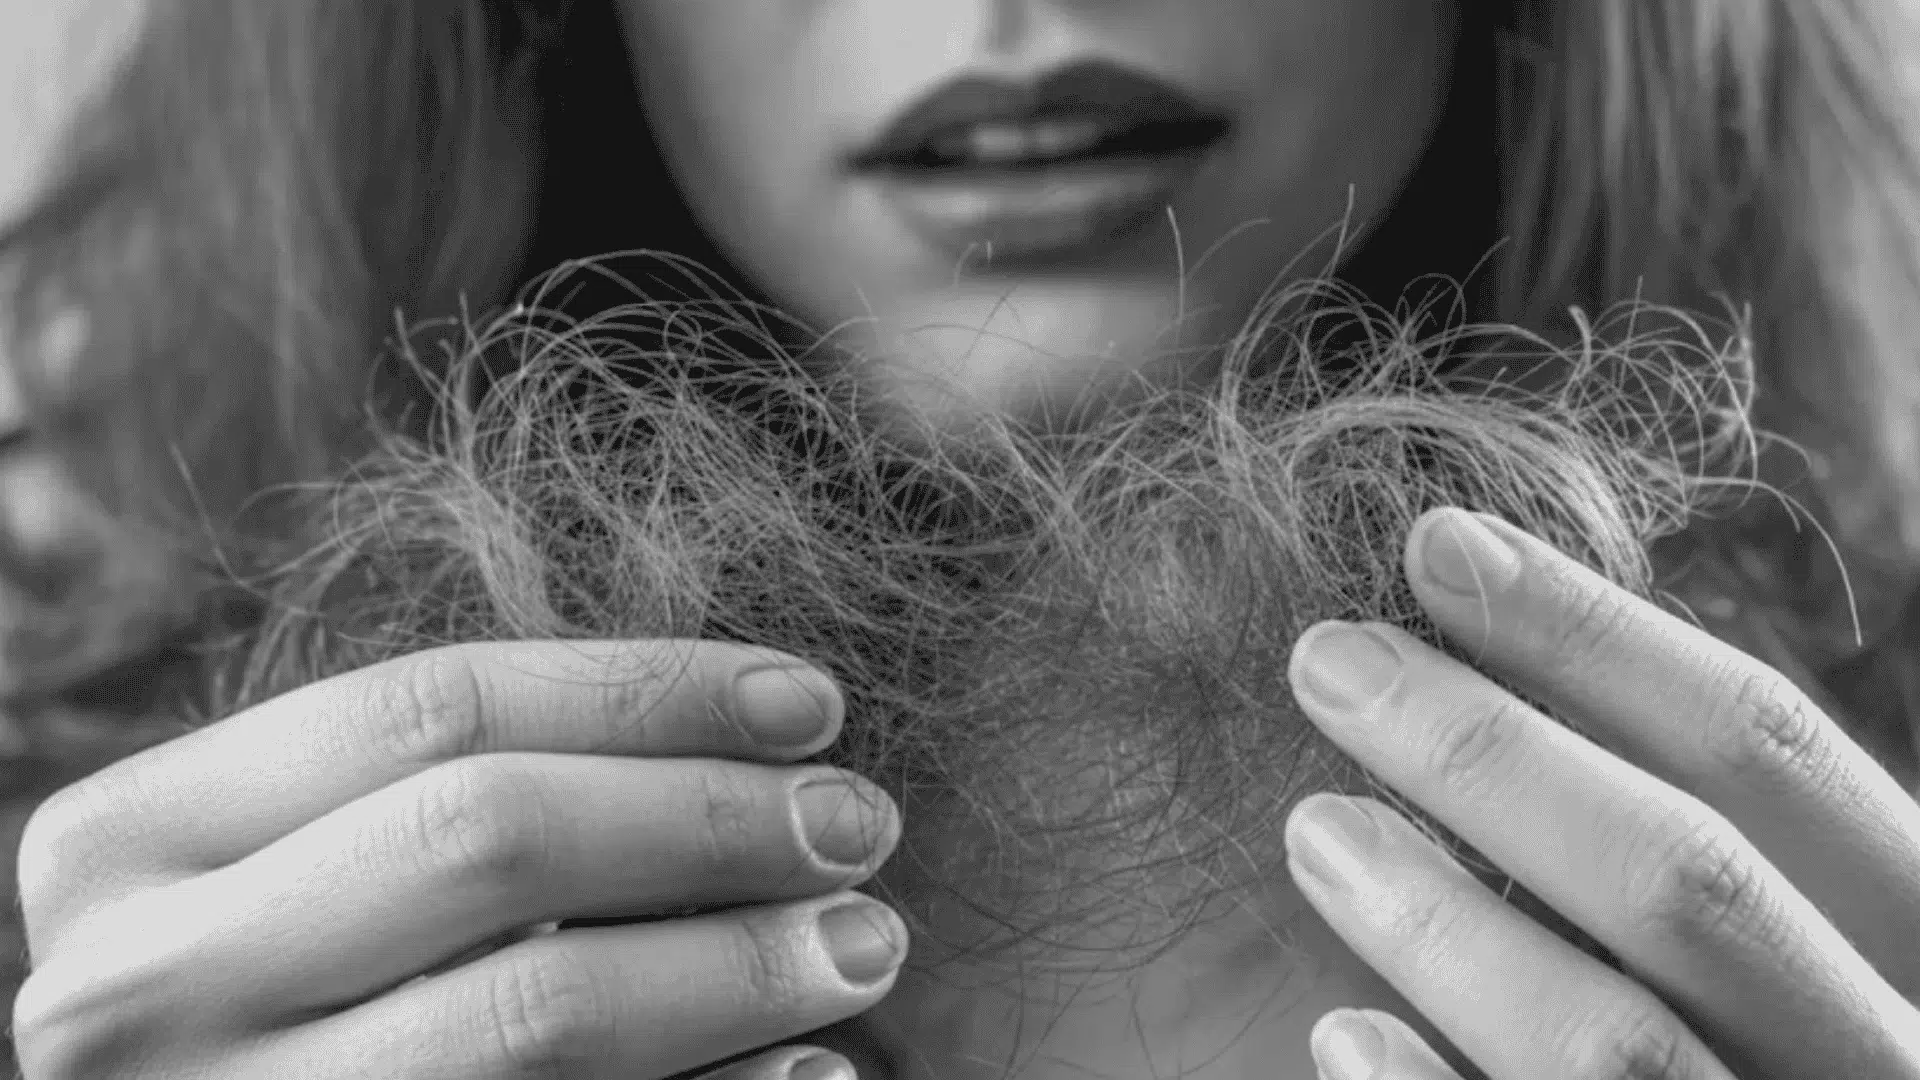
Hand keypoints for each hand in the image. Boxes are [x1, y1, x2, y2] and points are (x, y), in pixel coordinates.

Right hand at [11, 640, 903, 1079]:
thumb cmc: (291, 985)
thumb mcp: (314, 869)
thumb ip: (458, 796)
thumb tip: (769, 736)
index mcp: (128, 843)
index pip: (431, 706)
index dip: (649, 688)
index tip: (813, 699)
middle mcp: (134, 989)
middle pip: (488, 837)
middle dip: (709, 817)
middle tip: (860, 821)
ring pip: (539, 1009)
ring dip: (740, 964)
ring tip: (865, 937)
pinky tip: (811, 1073)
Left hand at [1282, 507, 1919, 1079]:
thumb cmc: (1800, 1044)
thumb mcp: (1823, 947)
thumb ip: (1730, 856)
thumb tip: (1502, 686)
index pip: (1772, 754)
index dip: (1596, 634)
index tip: (1437, 547)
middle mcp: (1891, 1065)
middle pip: (1688, 883)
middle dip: (1491, 753)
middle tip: (1327, 657)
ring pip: (1613, 1051)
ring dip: (1445, 923)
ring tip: (1316, 827)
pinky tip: (1341, 1034)